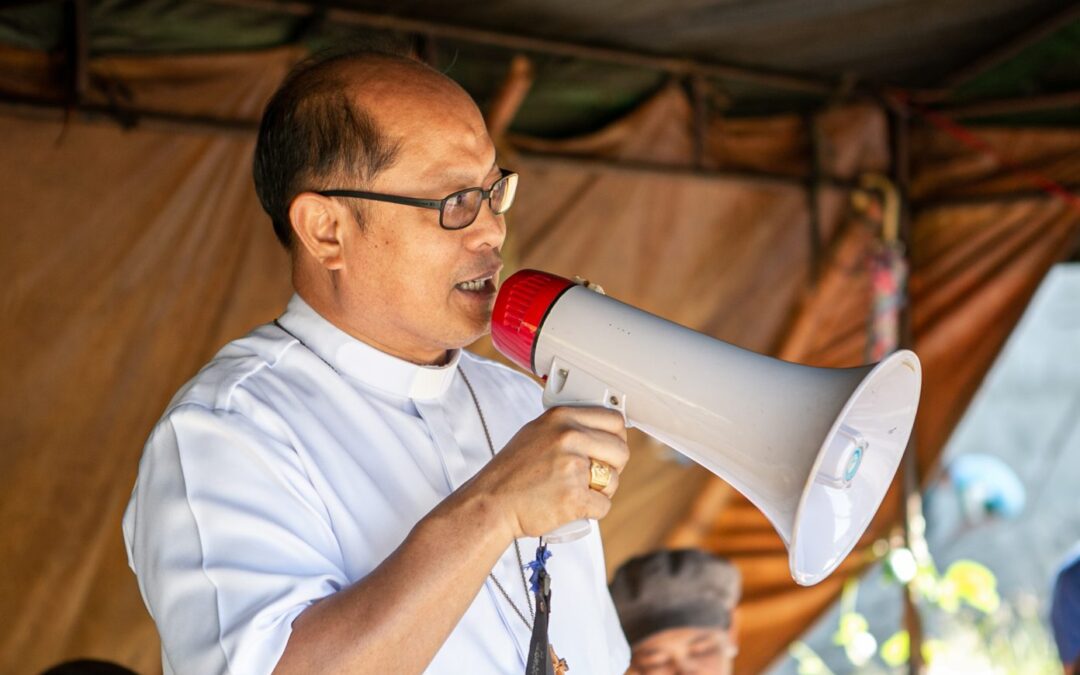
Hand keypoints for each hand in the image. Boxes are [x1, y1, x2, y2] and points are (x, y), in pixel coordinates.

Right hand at [467, 406, 629, 539]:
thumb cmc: (511, 473)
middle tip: (594, 476)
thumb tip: (603, 430)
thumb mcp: (536, 432)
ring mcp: (572, 467)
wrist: (491, 503)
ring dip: (601, 491)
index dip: (616, 438)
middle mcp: (568, 437)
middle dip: (613, 467)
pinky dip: (592, 511)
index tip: (609, 449)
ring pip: (614, 480)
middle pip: (621, 450)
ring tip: (576, 491)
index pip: (614, 420)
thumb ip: (568, 427)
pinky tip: (573, 506)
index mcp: (561, 417)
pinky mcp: (574, 496)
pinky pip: (604, 505)